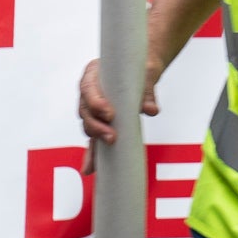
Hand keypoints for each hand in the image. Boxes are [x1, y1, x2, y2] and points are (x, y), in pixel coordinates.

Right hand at [78, 57, 159, 174]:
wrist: (144, 68)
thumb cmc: (141, 68)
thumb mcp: (147, 74)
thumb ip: (148, 91)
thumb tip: (151, 110)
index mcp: (93, 74)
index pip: (88, 88)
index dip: (96, 103)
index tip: (110, 114)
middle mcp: (88, 92)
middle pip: (85, 111)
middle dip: (96, 125)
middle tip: (112, 135)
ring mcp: (92, 108)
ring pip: (88, 125)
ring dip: (96, 137)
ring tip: (111, 143)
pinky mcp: (100, 122)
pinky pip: (93, 138)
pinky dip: (92, 154)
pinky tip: (90, 169)